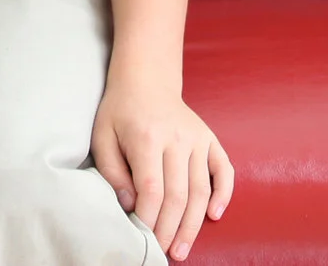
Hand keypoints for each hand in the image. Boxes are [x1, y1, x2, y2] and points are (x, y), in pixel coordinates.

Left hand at [91, 78, 232, 261]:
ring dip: (193, 224)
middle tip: (163, 253)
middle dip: (170, 230)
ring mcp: (197, 138)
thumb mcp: (103, 136)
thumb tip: (131, 204)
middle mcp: (176, 138)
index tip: (142, 237)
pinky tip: (214, 216)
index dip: (149, 218)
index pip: (152, 189)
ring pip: (200, 190)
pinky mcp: (210, 139)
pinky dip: (223, 194)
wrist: (146, 79)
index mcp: (147, 137)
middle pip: (178, 195)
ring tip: (182, 248)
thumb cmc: (120, 111)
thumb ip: (112, 172)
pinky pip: (224, 170)